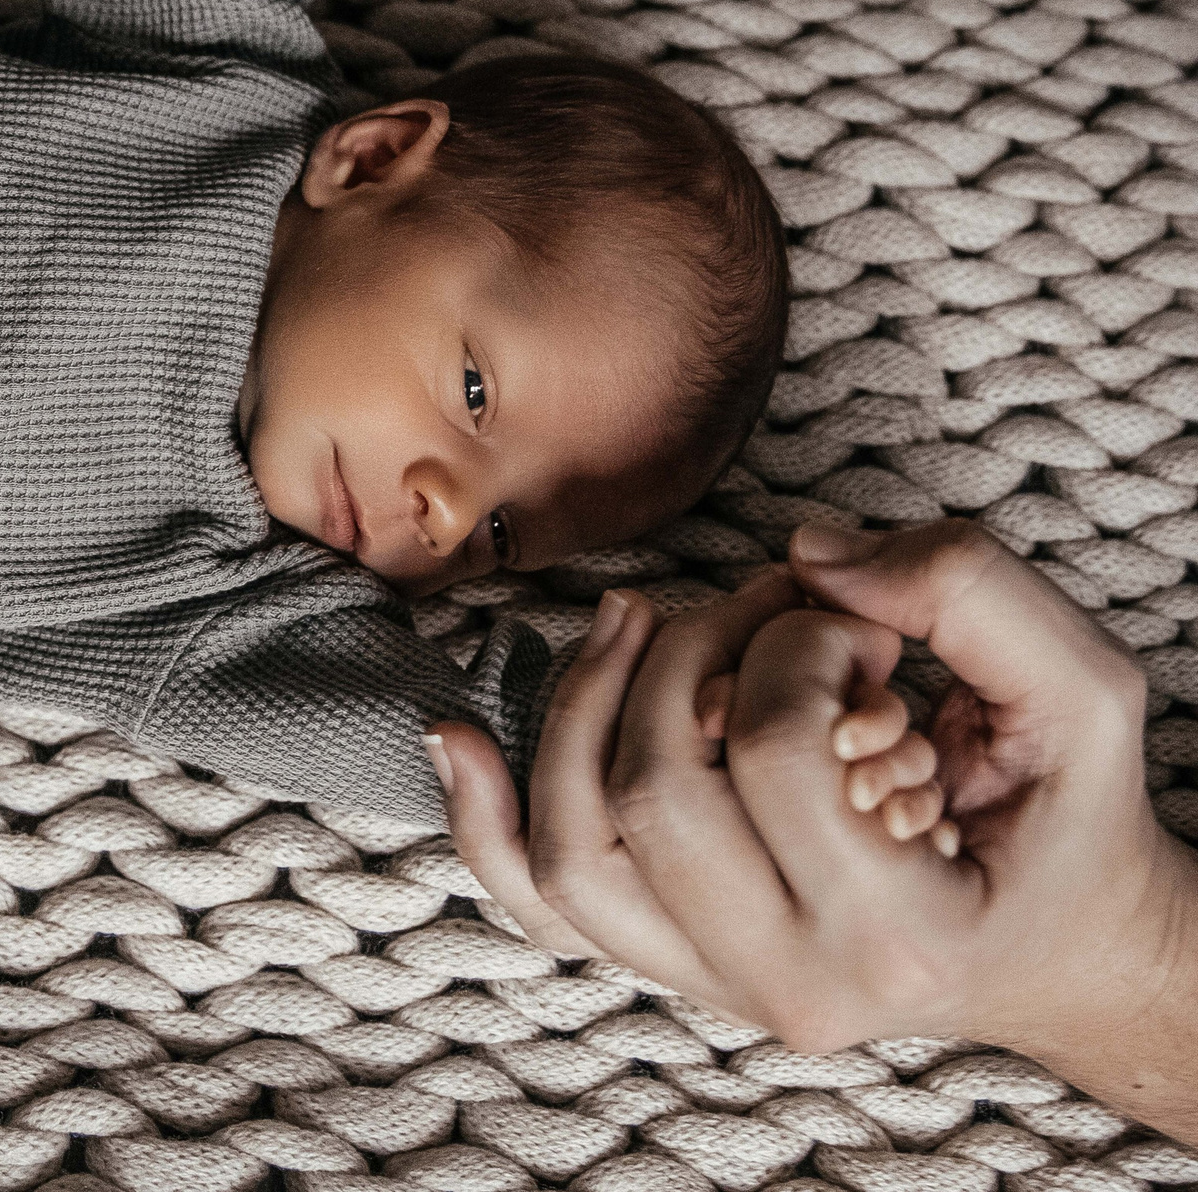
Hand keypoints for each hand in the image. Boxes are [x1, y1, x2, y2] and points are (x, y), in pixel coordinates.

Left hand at [428, 525, 1197, 1131]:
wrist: (1065, 947)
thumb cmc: (1064, 816)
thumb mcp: (1080, 695)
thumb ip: (968, 595)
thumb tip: (805, 556)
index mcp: (900, 934)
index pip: (773, 748)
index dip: (792, 646)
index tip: (850, 626)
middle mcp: (792, 985)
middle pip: (654, 791)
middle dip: (685, 657)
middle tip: (753, 607)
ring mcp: (717, 984)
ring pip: (575, 849)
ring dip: (580, 705)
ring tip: (634, 622)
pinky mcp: (674, 964)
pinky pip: (543, 905)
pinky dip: (485, 819)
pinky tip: (459, 734)